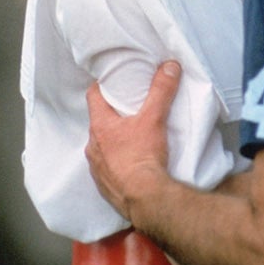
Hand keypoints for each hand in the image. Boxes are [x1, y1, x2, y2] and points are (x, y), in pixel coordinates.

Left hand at [86, 60, 181, 220]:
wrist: (145, 198)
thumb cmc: (143, 156)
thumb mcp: (154, 118)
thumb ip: (161, 90)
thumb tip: (170, 66)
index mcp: (100, 126)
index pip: (93, 96)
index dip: (102, 86)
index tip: (114, 81)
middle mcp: (93, 146)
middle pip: (99, 122)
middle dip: (112, 115)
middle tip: (130, 108)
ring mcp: (96, 168)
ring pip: (102, 146)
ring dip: (114, 140)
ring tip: (133, 136)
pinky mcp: (104, 185)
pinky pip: (107, 168)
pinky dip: (117, 162)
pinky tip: (131, 163)